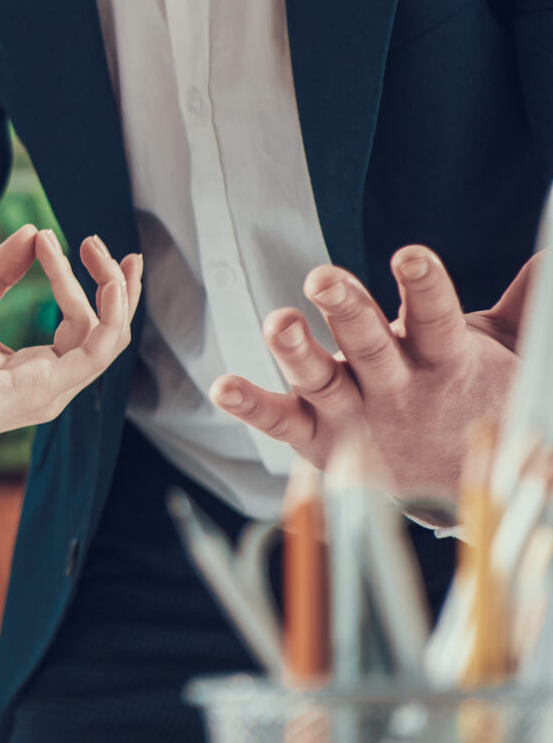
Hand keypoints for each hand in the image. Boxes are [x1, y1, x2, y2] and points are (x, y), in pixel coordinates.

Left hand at [0, 226, 143, 476]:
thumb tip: (31, 232)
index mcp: (35, 372)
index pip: (82, 326)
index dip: (80, 281)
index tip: (55, 238)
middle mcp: (51, 385)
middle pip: (109, 333)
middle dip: (116, 284)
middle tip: (95, 240)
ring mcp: (51, 391)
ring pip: (109, 336)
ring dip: (109, 287)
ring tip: (89, 246)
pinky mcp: (42, 389)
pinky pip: (94, 348)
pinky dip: (104, 311)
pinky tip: (90, 276)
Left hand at [210, 247, 533, 502]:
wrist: (454, 488)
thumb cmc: (469, 397)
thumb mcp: (504, 353)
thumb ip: (523, 309)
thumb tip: (548, 257)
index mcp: (444, 361)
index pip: (437, 318)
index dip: (425, 286)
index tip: (410, 254)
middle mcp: (395, 388)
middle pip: (368, 345)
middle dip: (346, 310)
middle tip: (321, 277)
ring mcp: (354, 415)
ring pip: (321, 379)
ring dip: (295, 351)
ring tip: (278, 321)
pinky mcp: (317, 440)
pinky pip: (280, 421)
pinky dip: (251, 405)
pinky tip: (222, 386)